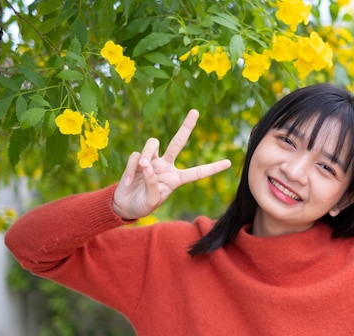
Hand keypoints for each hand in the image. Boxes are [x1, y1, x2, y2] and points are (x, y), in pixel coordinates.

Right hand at [113, 109, 230, 219]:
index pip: (197, 172)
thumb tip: (148, 166)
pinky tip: (128, 183)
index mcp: (176, 179)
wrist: (124, 206)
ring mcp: (151, 161)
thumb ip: (153, 184)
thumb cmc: (142, 205)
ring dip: (147, 154)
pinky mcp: (137, 160)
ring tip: (143, 168)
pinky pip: (136, 157)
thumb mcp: (152, 201)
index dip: (211, 168)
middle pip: (178, 142)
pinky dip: (131, 169)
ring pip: (152, 144)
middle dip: (186, 126)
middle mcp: (165, 166)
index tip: (228, 162)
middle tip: (195, 111)